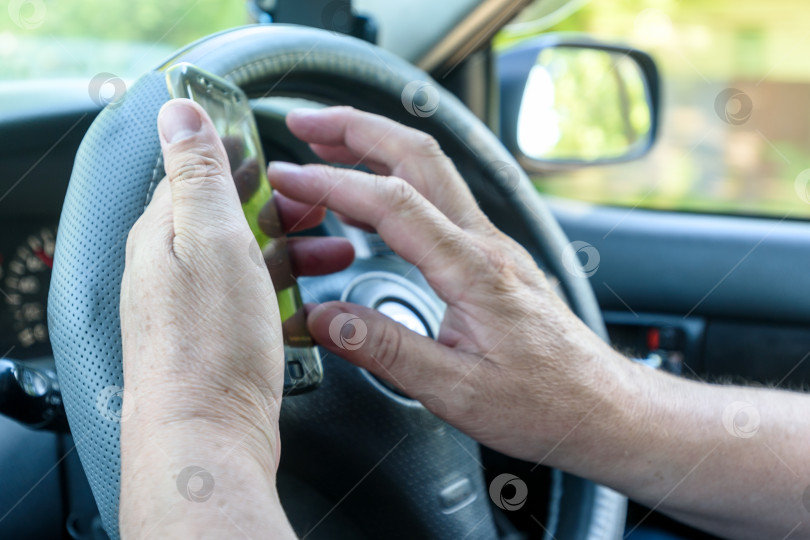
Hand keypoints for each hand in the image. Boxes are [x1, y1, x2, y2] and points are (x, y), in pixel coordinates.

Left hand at [118, 99, 350, 537]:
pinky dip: (289, 289)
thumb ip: (197, 172)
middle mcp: (173, 268)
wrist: (209, 436)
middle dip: (281, 207)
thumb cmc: (209, 343)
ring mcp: (196, 307)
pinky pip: (256, 298)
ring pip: (250, 260)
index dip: (245, 161)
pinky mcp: (219, 339)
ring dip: (295, 248)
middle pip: (231, 218)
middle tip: (322, 207)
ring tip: (338, 251)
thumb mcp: (210, 236)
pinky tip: (316, 298)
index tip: (285, 157)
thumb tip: (177, 111)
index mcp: (164, 233)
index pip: (199, 174)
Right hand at [267, 106, 639, 465]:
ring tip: (329, 147)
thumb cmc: (543, 401)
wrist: (600, 406)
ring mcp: (492, 244)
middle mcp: (485, 243)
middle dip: (357, 129)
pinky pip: (440, 198)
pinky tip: (374, 198)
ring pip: (432, 170)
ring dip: (377, 147)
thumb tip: (323, 320)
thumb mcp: (455, 390)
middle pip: (419, 157)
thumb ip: (385, 350)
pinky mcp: (492, 257)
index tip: (289, 178)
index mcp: (474, 269)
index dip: (334, 184)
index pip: (393, 203)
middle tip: (306, 124)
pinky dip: (397, 181)